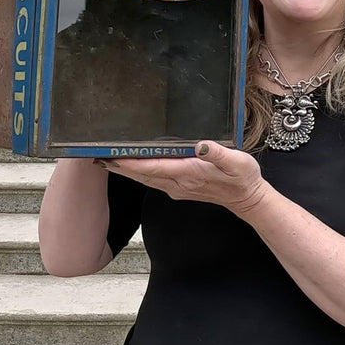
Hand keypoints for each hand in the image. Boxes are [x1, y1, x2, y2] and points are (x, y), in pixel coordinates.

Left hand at [104, 141, 269, 213]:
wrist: (247, 199)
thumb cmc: (242, 178)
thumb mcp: (237, 162)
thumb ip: (219, 153)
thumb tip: (202, 145)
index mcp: (188, 173)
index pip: (154, 167)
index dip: (132, 162)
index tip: (113, 156)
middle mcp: (178, 183)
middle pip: (143, 175)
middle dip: (120, 166)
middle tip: (97, 156)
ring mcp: (177, 188)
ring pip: (145, 179)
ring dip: (125, 171)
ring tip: (106, 160)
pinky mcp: (179, 188)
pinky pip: (153, 180)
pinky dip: (138, 172)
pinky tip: (131, 166)